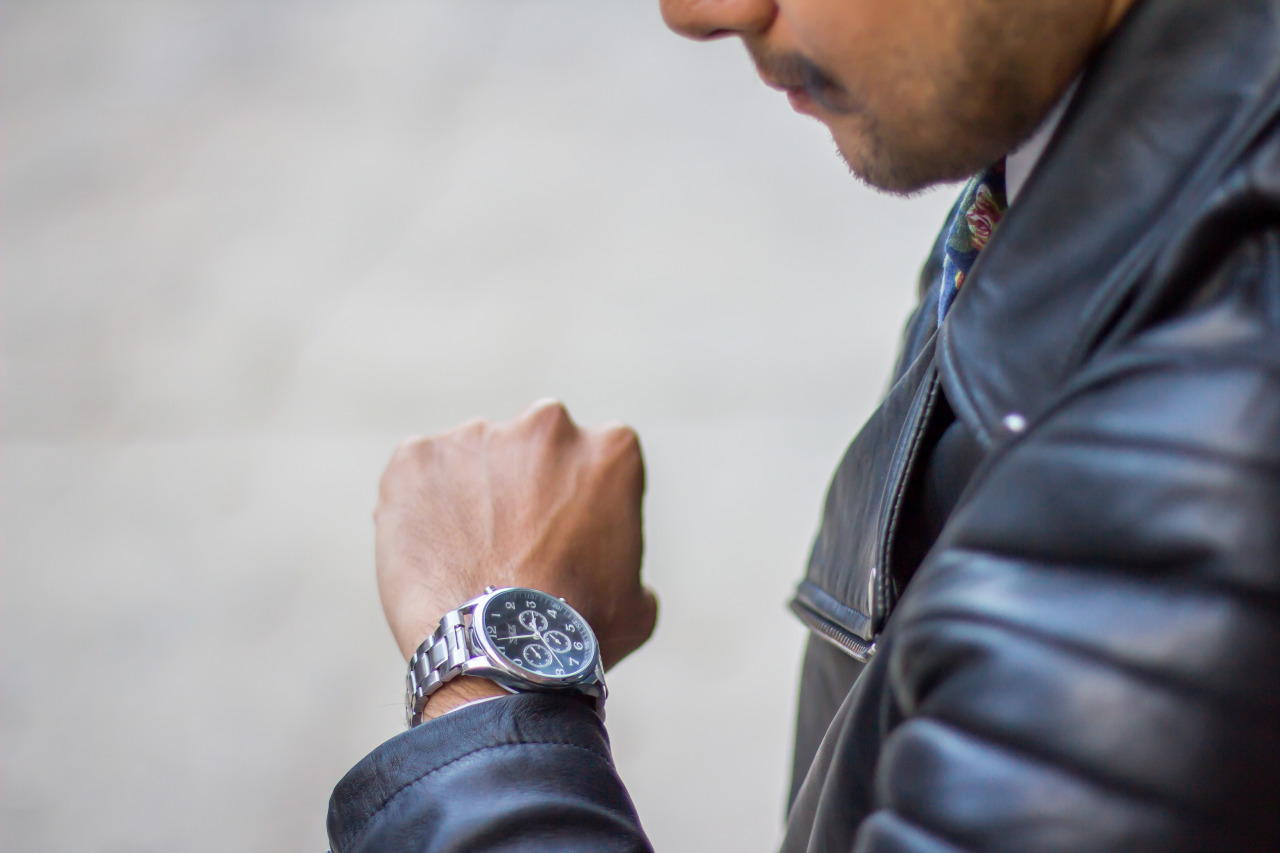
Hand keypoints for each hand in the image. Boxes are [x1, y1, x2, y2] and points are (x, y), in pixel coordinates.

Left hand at [375, 399, 658, 682]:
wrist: (498, 652)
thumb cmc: (577, 635)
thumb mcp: (639, 601)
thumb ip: (624, 558)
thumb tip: (609, 568)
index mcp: (611, 450)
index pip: (597, 459)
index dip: (580, 501)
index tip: (565, 534)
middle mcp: (547, 426)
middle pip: (535, 449)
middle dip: (526, 485)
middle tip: (514, 544)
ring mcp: (477, 436)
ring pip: (474, 460)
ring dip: (472, 495)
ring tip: (466, 558)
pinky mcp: (417, 457)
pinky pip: (417, 475)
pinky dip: (419, 506)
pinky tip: (429, 554)